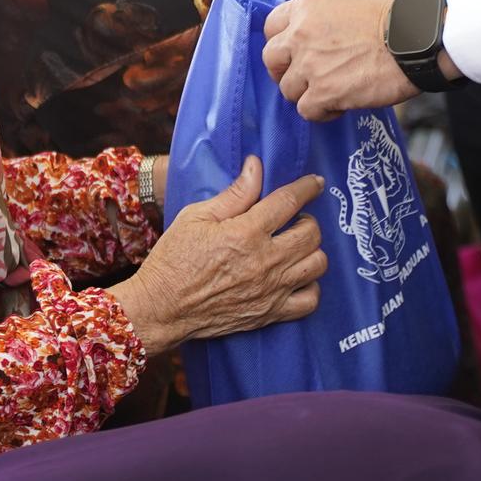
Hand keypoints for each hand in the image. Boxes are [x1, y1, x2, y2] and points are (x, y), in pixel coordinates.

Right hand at [106, 158, 325, 355]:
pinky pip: (310, 300)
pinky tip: (296, 276)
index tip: (315, 182)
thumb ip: (234, 193)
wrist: (163, 308)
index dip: (307, 188)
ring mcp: (271, 290)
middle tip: (293, 218)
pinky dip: (310, 286)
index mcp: (246, 232)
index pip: (289, 202)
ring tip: (295, 245)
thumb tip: (256, 167)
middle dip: (307, 219)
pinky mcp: (270, 314)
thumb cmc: (174, 259)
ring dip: (311, 250)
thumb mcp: (196, 216)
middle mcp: (265, 261)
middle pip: (311, 233)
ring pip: (316, 264)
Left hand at [264, 0, 419, 121]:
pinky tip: (339, 106)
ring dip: (307, 94)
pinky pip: (306, 110)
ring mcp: (309, 65)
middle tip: (305, 78)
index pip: (271, 27)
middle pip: (271, 60)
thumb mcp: (345, 3)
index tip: (293, 53)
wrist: (413, 41)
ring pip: (288, 89)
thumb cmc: (389, 20)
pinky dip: (321, 112)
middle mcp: (299, 34)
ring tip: (330, 92)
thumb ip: (319, 18)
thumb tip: (309, 36)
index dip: (282, 43)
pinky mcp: (323, 92)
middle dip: (285, 71)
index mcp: (305, 7)